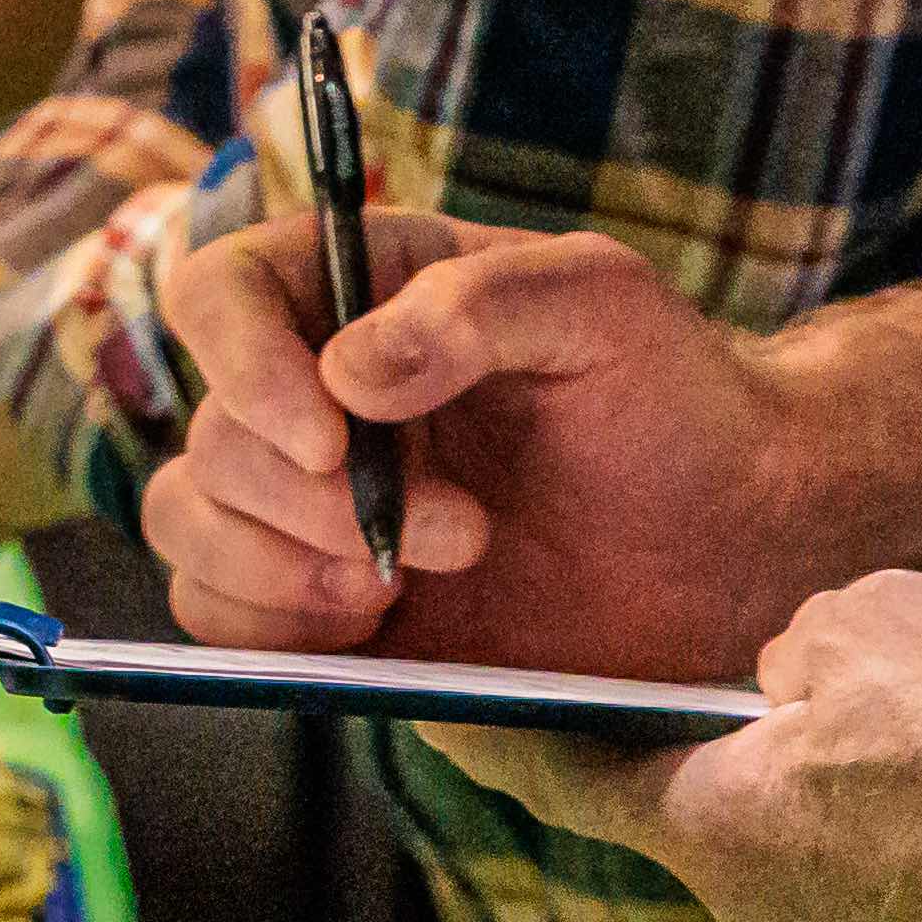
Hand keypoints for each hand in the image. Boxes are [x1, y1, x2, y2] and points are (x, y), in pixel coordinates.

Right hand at [139, 213, 834, 678]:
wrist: (731, 544)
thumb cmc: (675, 398)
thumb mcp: (602, 305)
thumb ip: (478, 303)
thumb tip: (346, 373)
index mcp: (360, 292)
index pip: (218, 292)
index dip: (238, 361)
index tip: (325, 432)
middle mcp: (312, 391)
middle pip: (211, 434)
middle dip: (316, 503)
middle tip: (459, 534)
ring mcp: (308, 503)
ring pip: (190, 525)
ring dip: (284, 570)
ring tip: (402, 588)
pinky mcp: (318, 604)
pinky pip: (216, 616)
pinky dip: (271, 629)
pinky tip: (376, 626)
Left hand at [446, 568, 921, 921]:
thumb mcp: (866, 624)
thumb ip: (793, 673)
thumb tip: (799, 709)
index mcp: (723, 838)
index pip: (573, 782)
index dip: (500, 743)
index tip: (434, 717)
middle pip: (753, 858)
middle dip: (801, 802)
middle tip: (898, 737)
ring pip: (863, 920)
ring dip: (903, 868)